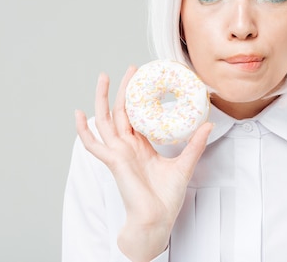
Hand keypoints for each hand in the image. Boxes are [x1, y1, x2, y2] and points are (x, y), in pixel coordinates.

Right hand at [75, 66, 212, 261]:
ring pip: (105, 120)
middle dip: (123, 89)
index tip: (145, 78)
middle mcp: (127, 146)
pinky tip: (78, 115)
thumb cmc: (167, 197)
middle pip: (121, 111)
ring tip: (103, 78)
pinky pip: (94, 144)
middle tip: (131, 69)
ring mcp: (118, 153)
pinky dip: (83, 131)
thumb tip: (208, 125)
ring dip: (102, 99)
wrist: (157, 218)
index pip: (137, 115)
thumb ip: (195, 144)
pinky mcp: (113, 161)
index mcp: (141, 146)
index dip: (139, 97)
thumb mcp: (185, 164)